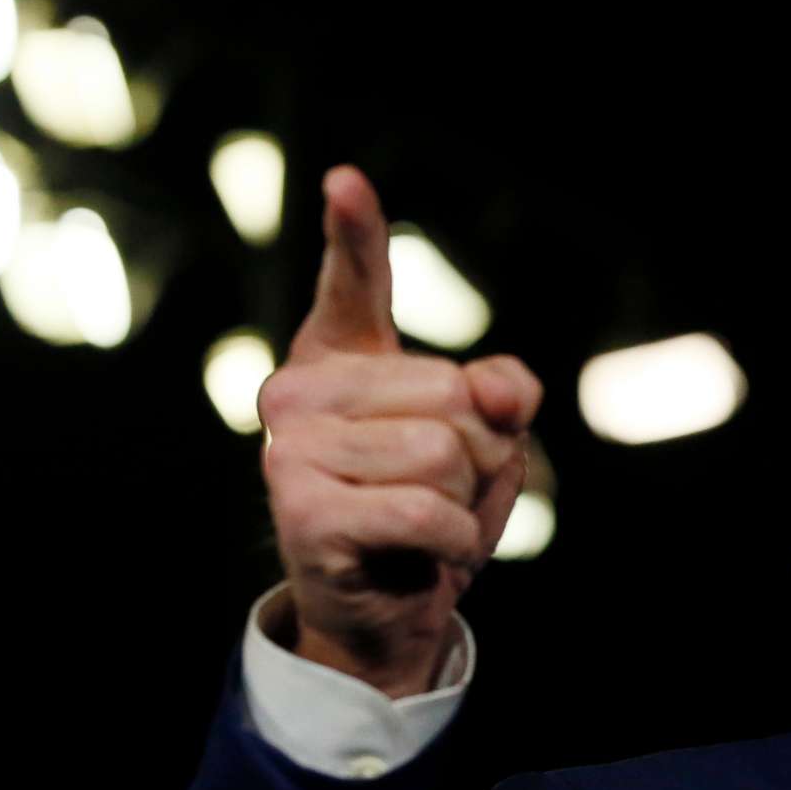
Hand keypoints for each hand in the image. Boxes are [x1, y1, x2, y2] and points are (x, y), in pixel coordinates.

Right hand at [257, 167, 542, 695]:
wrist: (387, 610)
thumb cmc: (429, 511)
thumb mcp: (487, 442)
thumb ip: (501, 396)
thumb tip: (500, 389)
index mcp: (337, 357)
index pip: (353, 282)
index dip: (355, 231)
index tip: (347, 180)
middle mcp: (298, 391)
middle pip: (452, 392)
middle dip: (483, 451)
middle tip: (447, 492)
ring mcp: (289, 450)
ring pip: (444, 449)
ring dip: (468, 500)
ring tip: (433, 523)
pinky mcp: (302, 511)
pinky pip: (426, 509)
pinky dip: (453, 540)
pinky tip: (425, 555)